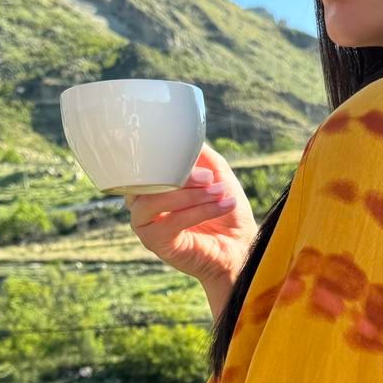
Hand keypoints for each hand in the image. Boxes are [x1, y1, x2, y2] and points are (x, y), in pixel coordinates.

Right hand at [123, 143, 256, 290]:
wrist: (240, 247)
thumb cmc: (225, 210)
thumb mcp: (216, 174)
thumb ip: (199, 155)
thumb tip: (186, 135)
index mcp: (152, 185)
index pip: (146, 165)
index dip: (167, 157)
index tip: (197, 158)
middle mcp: (142, 203)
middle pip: (145, 182)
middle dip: (180, 177)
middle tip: (210, 177)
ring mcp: (145, 224)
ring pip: (154, 202)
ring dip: (190, 195)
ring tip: (219, 192)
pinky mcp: (155, 243)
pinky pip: (171, 222)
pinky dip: (199, 211)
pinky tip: (223, 205)